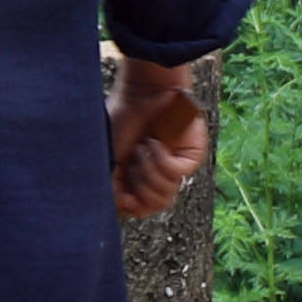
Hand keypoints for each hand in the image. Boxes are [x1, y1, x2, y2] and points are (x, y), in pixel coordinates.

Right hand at [113, 53, 211, 222]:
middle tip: (132, 161)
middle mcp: (160, 175)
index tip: (124, 197)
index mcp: (139, 177)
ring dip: (147, 172)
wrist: (140, 92)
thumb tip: (124, 209)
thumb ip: (112, 188)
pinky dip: (160, 159)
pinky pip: (176, 174)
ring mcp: (177, 167)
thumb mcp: (109, 159)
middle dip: (138, 187)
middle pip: (154, 207)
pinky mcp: (192, 158)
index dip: (132, 208)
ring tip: (142, 149)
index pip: (141, 209)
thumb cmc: (123, 119)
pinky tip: (155, 143)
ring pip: (166, 196)